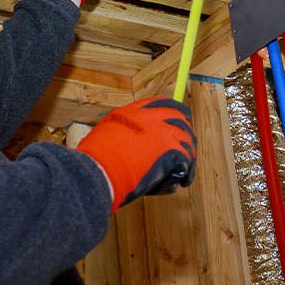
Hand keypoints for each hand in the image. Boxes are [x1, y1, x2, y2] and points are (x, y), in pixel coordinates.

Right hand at [76, 97, 196, 212]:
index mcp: (131, 113)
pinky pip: (186, 158)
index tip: (180, 115)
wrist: (98, 172)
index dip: (172, 110)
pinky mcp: (169, 149)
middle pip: (177, 116)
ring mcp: (161, 132)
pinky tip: (182, 180)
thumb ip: (125, 137)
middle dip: (186, 129)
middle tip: (189, 142)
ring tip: (184, 170)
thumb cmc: (95, 163)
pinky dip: (186, 171)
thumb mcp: (106, 138)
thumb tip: (137, 151)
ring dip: (188, 154)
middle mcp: (148, 118)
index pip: (158, 104)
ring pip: (185, 138)